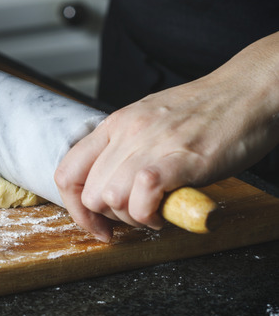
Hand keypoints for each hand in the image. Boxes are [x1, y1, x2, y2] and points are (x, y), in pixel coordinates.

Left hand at [55, 55, 278, 241]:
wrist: (249, 91)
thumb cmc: (207, 111)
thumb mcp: (150, 123)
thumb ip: (127, 151)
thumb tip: (114, 189)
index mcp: (114, 124)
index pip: (67, 171)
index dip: (76, 207)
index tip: (96, 224)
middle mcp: (125, 132)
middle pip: (89, 193)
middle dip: (111, 216)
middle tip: (139, 215)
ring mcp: (149, 144)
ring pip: (110, 199)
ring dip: (134, 217)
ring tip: (159, 210)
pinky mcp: (179, 158)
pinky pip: (142, 197)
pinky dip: (151, 215)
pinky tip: (168, 209)